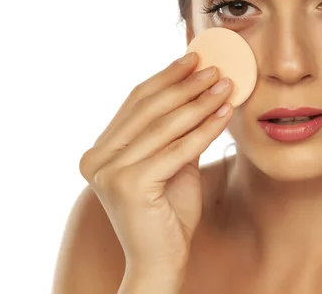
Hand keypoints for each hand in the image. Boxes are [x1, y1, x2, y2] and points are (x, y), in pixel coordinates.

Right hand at [79, 52, 232, 278]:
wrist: (161, 262)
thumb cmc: (168, 214)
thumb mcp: (172, 163)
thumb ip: (178, 131)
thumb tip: (201, 88)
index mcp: (99, 151)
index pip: (135, 104)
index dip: (165, 78)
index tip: (192, 59)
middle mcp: (97, 159)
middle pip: (148, 110)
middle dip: (184, 85)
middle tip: (213, 67)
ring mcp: (109, 172)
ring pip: (164, 126)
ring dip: (199, 102)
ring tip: (224, 84)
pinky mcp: (129, 185)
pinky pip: (178, 148)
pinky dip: (205, 128)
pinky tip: (224, 112)